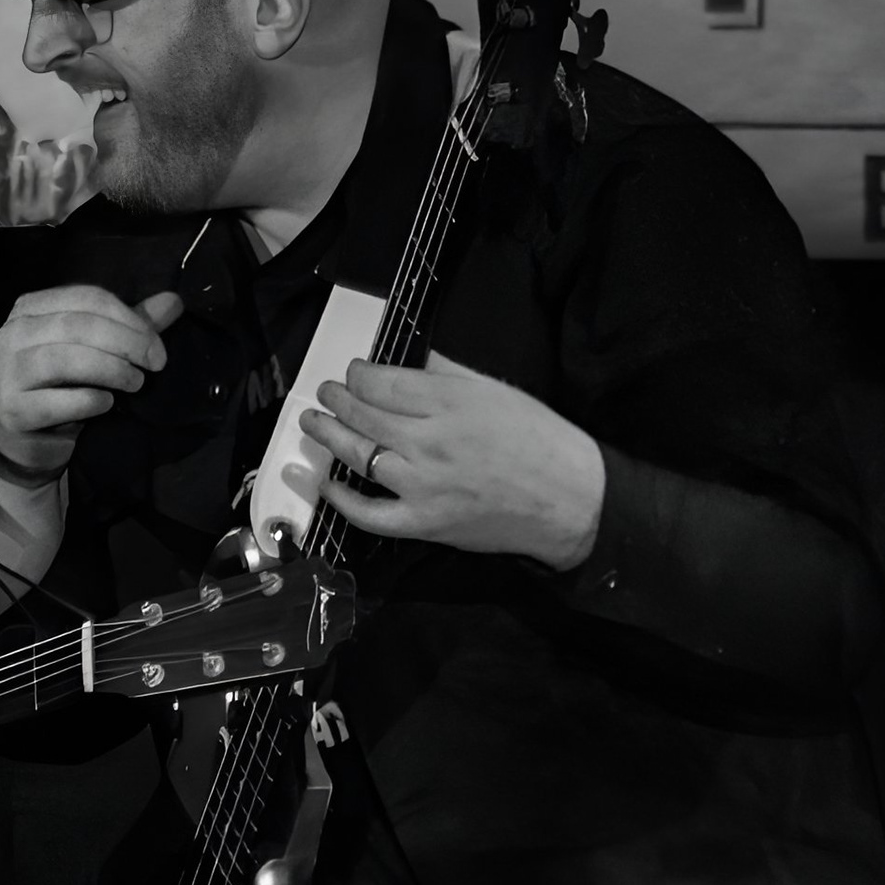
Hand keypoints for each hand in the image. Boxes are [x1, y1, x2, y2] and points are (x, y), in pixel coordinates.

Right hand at [0, 284, 183, 478]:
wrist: (29, 445)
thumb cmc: (64, 391)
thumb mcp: (99, 353)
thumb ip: (132, 326)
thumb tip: (173, 301)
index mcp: (32, 308)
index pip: (87, 298)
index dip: (129, 318)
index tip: (158, 347)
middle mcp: (12, 333)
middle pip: (77, 325)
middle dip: (126, 342)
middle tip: (156, 363)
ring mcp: (5, 371)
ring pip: (64, 359)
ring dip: (111, 370)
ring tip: (136, 383)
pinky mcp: (10, 409)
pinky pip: (54, 401)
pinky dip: (88, 401)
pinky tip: (107, 404)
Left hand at [302, 358, 606, 567]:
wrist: (570, 501)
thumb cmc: (540, 442)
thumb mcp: (498, 391)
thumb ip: (450, 373)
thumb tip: (414, 362)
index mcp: (450, 402)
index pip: (383, 383)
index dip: (359, 375)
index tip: (353, 372)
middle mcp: (429, 440)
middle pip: (364, 415)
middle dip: (337, 400)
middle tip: (325, 393)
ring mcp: (423, 484)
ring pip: (359, 455)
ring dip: (329, 437)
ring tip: (314, 423)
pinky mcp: (424, 522)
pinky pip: (371, 514)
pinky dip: (342, 501)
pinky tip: (325, 485)